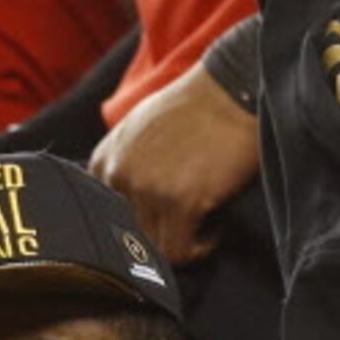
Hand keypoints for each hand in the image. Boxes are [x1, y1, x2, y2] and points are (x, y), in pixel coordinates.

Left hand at [90, 61, 263, 262]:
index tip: (165, 214)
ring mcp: (147, 189)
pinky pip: (179, 252)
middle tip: (188, 222)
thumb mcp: (139, 128)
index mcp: (104, 160)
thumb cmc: (196, 108)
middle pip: (128, 237)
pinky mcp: (180, 201)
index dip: (138, 223)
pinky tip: (215, 226)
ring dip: (182, 241)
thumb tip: (123, 210)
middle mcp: (118, 175)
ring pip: (153, 248)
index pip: (105, 219)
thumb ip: (124, 165)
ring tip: (205, 219)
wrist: (235, 87)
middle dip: (160, 233)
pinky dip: (200, 248)